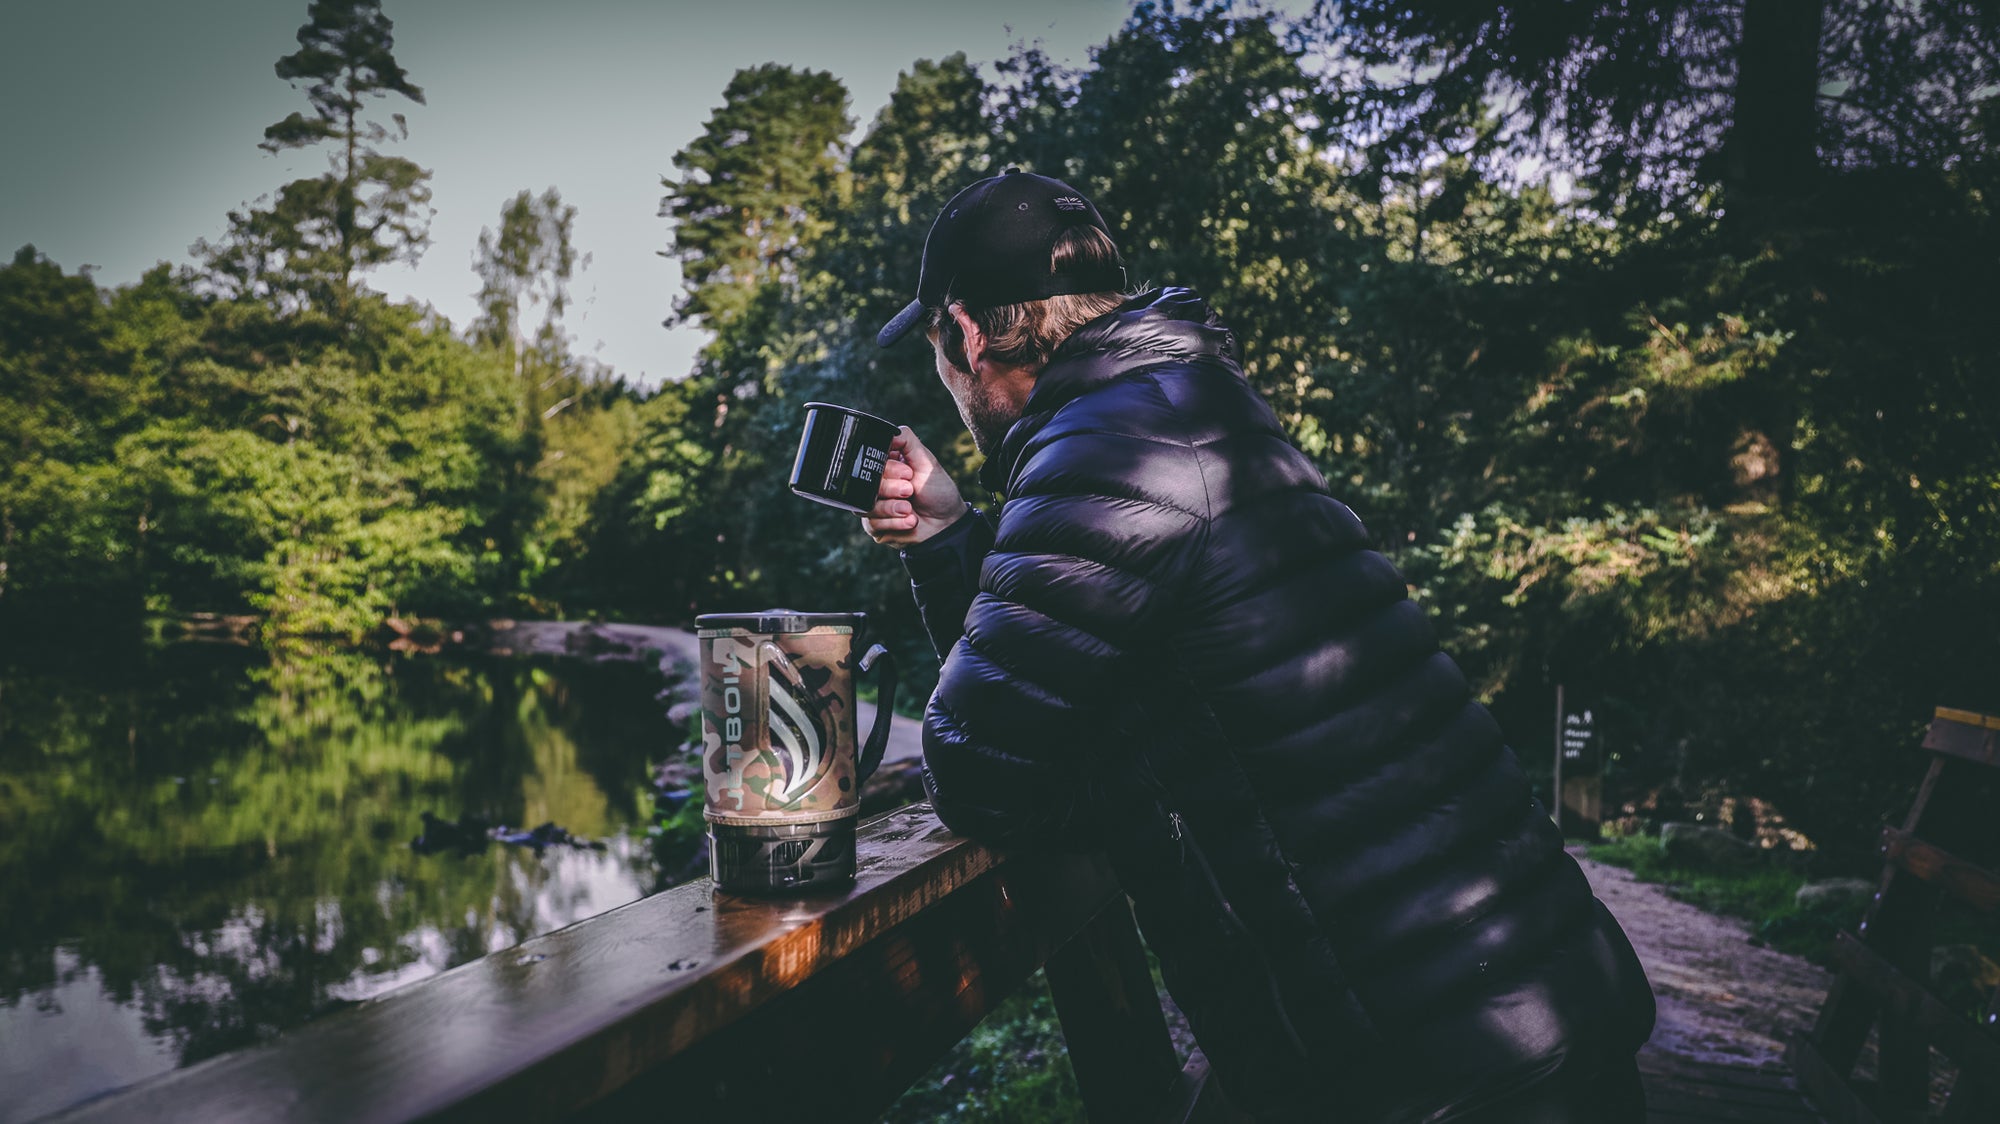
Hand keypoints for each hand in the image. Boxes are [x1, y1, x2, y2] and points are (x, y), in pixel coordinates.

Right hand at [863, 427, 966, 546]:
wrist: (947, 523)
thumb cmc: (937, 490)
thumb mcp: (926, 461)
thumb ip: (907, 441)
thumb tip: (889, 430)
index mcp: (884, 466)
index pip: (868, 461)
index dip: (886, 468)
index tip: (907, 473)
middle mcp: (875, 484)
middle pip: (864, 483)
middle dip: (889, 489)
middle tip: (909, 490)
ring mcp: (873, 506)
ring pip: (864, 505)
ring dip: (891, 508)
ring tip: (910, 510)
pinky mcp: (875, 526)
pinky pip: (872, 524)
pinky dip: (893, 523)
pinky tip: (910, 521)